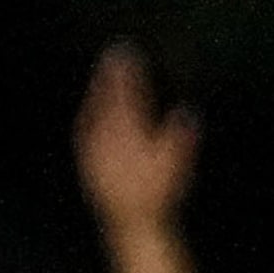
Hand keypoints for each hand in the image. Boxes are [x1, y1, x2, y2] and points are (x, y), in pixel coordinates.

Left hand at [76, 43, 199, 229]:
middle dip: (110, 75)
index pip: (127, 92)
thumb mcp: (177, 165)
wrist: (130, 221)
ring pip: (94, 110)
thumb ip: (181, 137)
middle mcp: (107, 134)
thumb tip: (188, 112)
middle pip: (107, 96)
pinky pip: (85, 128)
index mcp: (129, 131)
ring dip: (98, 91)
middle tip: (113, 55)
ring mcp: (94, 146)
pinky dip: (89, 114)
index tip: (127, 51)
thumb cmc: (158, 194)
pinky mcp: (87, 160)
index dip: (127, 71)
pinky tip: (90, 112)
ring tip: (102, 77)